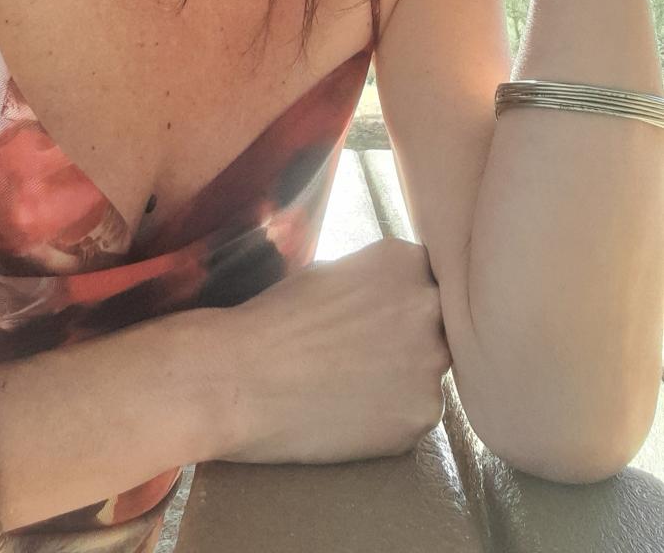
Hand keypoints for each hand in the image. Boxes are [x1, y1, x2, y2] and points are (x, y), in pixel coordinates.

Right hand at [216, 238, 450, 464]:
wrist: (240, 378)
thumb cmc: (274, 319)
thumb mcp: (333, 272)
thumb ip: (380, 281)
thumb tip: (399, 300)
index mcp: (408, 260)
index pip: (430, 281)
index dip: (402, 303)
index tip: (378, 318)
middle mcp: (430, 305)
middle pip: (438, 325)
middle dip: (409, 339)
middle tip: (363, 354)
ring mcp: (432, 363)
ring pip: (428, 373)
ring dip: (402, 379)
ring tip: (351, 385)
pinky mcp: (421, 415)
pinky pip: (415, 414)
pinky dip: (390, 417)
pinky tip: (350, 412)